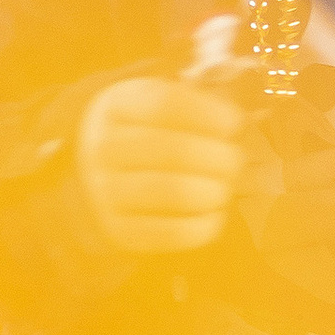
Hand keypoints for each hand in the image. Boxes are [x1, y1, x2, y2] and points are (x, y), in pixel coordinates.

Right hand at [74, 73, 248, 255]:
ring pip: (174, 193)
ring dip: (214, 191)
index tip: (234, 123)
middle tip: (235, 161)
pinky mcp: (120, 231)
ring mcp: (107, 193)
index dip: (208, 114)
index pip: (165, 104)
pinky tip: (214, 213)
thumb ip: (196, 102)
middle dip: (220, 157)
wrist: (97, 178)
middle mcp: (104, 148)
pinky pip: (172, 232)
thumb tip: (237, 121)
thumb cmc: (144, 133)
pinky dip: (204, 224)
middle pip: (175, 151)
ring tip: (224, 187)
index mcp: (117, 106)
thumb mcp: (155, 103)